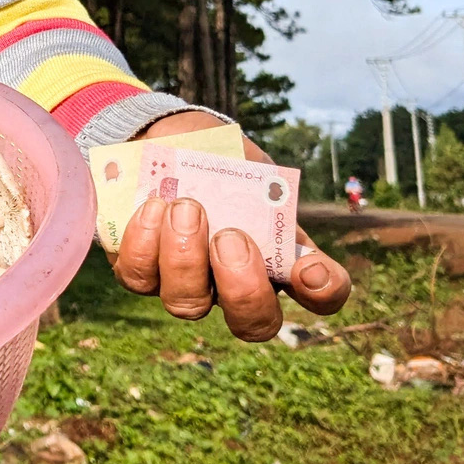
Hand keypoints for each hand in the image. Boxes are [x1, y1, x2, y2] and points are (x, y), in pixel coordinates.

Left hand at [110, 114, 351, 340]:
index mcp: (280, 257)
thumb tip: (258, 207)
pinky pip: (139, 277)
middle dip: (242, 287)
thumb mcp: (248, 163)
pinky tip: (152, 206)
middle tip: (230, 237)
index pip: (321, 295)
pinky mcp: (140, 272)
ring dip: (185, 257)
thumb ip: (259, 187)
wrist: (164, 140)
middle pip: (253, 323)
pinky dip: (145, 242)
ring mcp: (186, 285)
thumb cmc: (216, 158)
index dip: (324, 292)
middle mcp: (235, 284)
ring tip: (184, 207)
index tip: (310, 268)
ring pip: (188, 305)